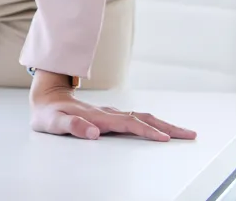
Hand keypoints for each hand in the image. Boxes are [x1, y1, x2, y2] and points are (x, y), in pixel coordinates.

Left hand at [29, 73, 196, 141]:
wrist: (45, 97)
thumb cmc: (48, 113)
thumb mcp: (52, 122)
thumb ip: (71, 126)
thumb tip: (93, 133)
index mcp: (97, 117)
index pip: (127, 124)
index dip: (146, 131)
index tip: (165, 138)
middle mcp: (108, 114)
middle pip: (142, 118)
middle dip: (167, 127)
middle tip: (190, 135)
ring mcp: (110, 114)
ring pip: (142, 117)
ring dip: (164, 125)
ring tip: (184, 133)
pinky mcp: (110, 117)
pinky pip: (137, 120)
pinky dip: (153, 124)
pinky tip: (162, 130)